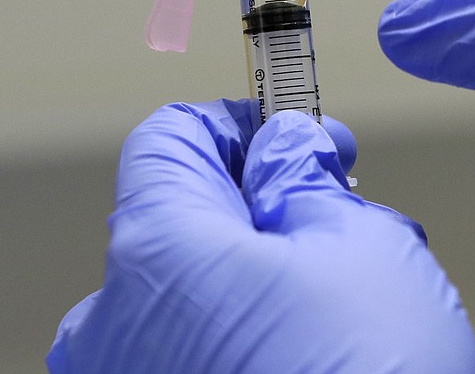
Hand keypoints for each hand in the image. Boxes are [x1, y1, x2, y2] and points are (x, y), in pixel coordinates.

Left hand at [47, 100, 474, 373]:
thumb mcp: (363, 248)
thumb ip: (309, 179)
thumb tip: (289, 149)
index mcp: (155, 250)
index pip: (170, 138)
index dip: (239, 124)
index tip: (291, 135)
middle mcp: (110, 323)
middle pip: (182, 223)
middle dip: (262, 215)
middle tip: (341, 228)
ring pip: (190, 300)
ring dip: (259, 286)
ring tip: (342, 311)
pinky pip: (184, 359)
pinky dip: (238, 345)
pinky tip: (309, 361)